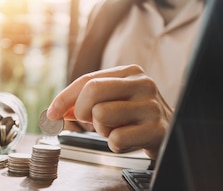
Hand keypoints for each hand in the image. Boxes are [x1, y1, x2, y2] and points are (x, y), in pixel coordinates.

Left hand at [47, 65, 172, 158]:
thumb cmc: (135, 118)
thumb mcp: (112, 101)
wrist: (171, 135)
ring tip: (119, 129)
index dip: (64, 98)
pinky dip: (116, 145)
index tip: (51, 113)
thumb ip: (84, 100)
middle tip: (92, 121)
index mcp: (131, 72)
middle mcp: (144, 84)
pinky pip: (116, 139)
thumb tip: (55, 110)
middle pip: (92, 91)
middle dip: (83, 111)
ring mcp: (152, 107)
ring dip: (103, 130)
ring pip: (101, 115)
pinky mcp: (156, 130)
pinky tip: (130, 140)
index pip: (87, 80)